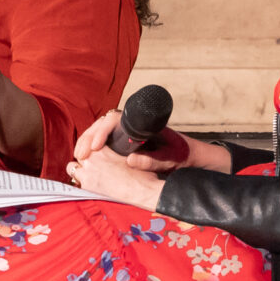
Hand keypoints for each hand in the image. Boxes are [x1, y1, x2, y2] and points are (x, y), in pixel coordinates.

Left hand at [65, 147, 166, 209]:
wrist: (142, 191)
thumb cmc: (140, 173)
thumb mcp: (129, 155)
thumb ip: (115, 150)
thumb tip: (111, 152)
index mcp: (100, 149)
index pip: (86, 143)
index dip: (88, 147)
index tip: (92, 151)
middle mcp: (90, 160)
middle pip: (78, 154)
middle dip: (82, 157)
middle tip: (90, 163)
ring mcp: (86, 174)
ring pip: (72, 167)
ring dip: (78, 169)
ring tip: (87, 173)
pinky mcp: (87, 187)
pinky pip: (76, 182)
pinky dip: (81, 182)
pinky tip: (90, 184)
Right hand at [69, 112, 229, 176]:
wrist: (199, 159)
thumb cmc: (188, 155)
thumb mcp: (171, 158)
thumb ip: (152, 160)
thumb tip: (129, 161)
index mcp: (144, 125)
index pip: (114, 119)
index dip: (100, 131)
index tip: (94, 146)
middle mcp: (136, 127)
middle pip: (104, 124)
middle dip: (89, 137)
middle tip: (80, 154)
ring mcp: (132, 135)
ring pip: (104, 133)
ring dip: (90, 142)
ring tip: (80, 156)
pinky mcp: (131, 145)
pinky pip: (109, 143)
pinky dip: (97, 148)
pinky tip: (90, 158)